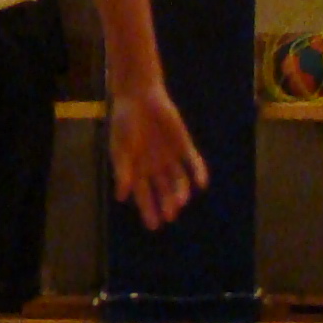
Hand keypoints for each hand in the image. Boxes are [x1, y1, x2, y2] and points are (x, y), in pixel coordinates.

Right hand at [108, 85, 207, 230]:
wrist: (140, 96)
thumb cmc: (125, 122)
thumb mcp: (121, 147)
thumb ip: (123, 171)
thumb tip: (121, 196)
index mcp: (137, 168)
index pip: (144, 194)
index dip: (148, 209)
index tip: (154, 226)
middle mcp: (155, 166)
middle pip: (163, 191)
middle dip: (166, 204)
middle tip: (170, 215)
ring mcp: (171, 157)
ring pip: (179, 180)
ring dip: (180, 191)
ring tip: (180, 201)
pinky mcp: (184, 146)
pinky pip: (193, 163)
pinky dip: (198, 173)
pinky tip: (201, 183)